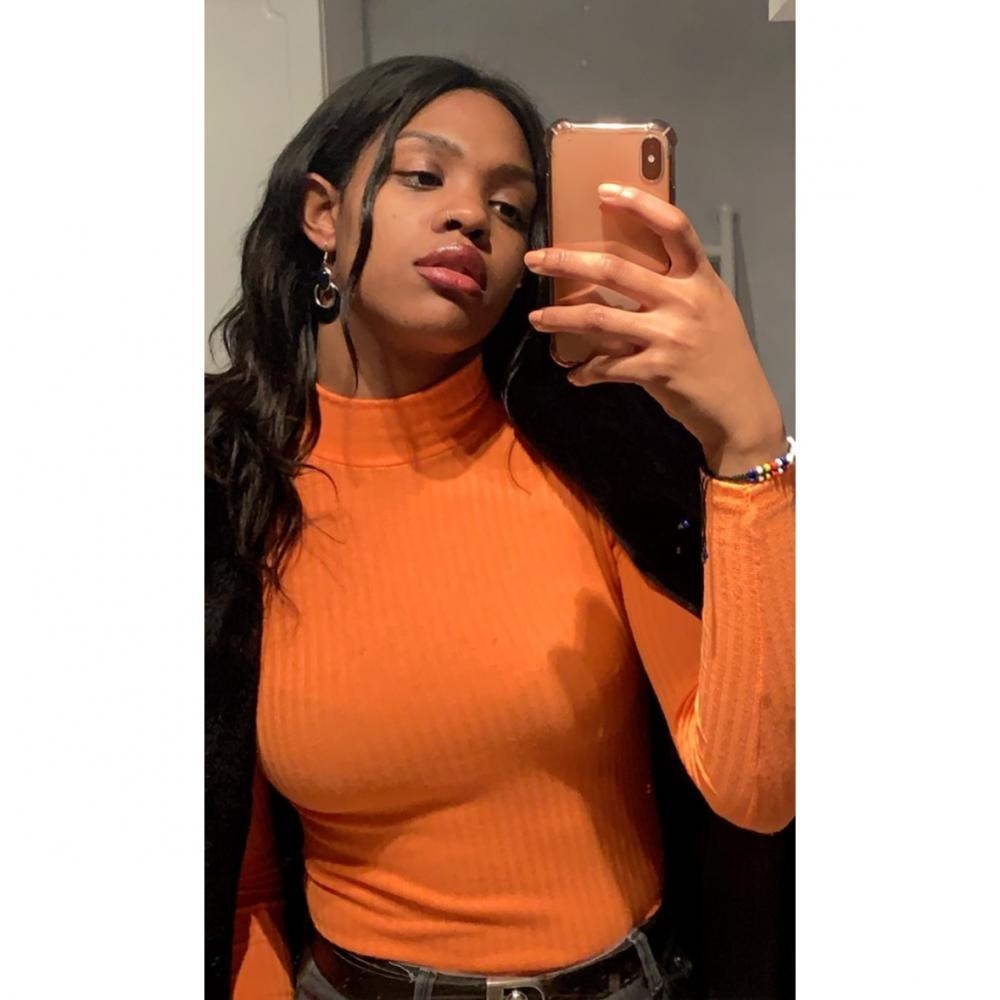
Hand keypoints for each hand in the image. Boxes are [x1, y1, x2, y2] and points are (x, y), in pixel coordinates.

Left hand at [523, 183, 785, 475]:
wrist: (740, 407)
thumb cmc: (724, 354)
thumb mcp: (711, 307)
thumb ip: (678, 286)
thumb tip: (628, 271)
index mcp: (700, 278)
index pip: (673, 227)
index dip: (640, 204)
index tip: (603, 191)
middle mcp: (684, 301)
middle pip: (614, 270)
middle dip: (567, 262)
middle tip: (535, 259)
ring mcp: (669, 336)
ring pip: (598, 318)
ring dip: (559, 317)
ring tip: (536, 318)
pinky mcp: (656, 370)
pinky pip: (607, 366)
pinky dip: (586, 371)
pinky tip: (574, 374)